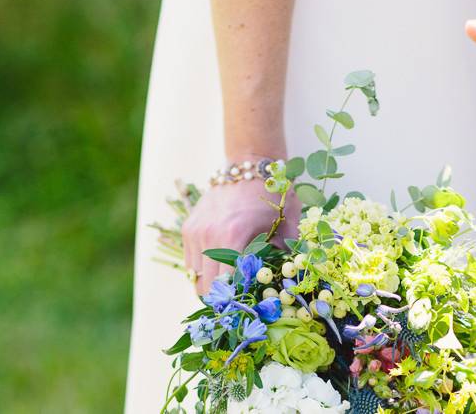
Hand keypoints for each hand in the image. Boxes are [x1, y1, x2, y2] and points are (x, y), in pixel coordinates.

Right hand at [181, 178, 300, 294]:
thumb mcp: (287, 226)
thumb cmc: (274, 196)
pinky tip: (220, 267)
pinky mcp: (188, 228)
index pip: (227, 287)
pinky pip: (190, 262)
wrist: (249, 166)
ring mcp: (195, 232)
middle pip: (206, 288)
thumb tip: (286, 287)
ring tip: (229, 286)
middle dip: (222, 300)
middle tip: (238, 303)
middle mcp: (209, 236)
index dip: (236, 303)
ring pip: (195, 277)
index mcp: (234, 237)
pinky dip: (203, 270)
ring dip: (210, 285)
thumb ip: (286, 258)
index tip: (247, 309)